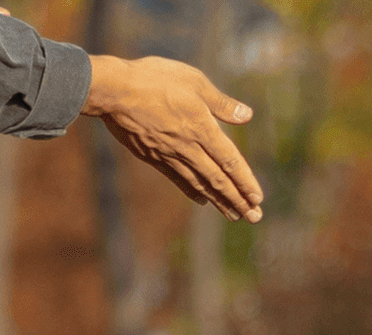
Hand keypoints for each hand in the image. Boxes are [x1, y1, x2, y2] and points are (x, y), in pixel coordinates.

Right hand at [82, 56, 263, 221]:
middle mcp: (188, 148)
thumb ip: (221, 103)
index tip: (257, 199)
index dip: (245, 181)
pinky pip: (177, 179)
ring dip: (219, 201)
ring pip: (200, 184)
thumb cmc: (155, 79)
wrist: (114, 91)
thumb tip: (247, 116)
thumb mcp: (194, 82)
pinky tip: (202, 200)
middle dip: (238, 200)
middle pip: (218, 179)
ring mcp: (169, 155)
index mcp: (202, 128)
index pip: (230, 161)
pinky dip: (192, 191)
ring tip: (235, 215)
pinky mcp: (153, 157)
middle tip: (254, 218)